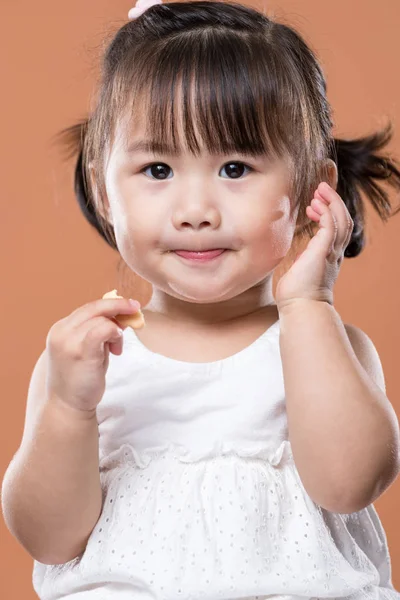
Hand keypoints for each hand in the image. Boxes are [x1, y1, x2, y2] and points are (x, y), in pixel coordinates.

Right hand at [45, 297, 140, 413]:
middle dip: (118, 306)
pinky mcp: (80, 352)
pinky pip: (103, 329)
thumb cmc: (80, 379)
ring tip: (116, 349)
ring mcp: (68, 341)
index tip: (128, 306)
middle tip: (136, 309)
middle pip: (94, 307)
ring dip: (116, 329)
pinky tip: (116, 349)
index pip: (88, 308)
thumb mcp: (87, 349)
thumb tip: (120, 316)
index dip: (110, 305)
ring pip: (101, 319)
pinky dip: (114, 333)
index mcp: (60, 329)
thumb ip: (97, 332)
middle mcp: (61, 331)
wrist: (67, 407)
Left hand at [275, 182, 353, 310]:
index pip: (335, 230)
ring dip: (331, 202)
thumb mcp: (299, 272)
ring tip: (319, 190)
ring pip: (341, 220)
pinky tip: (315, 205)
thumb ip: (302, 262)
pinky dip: (325, 212)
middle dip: (333, 202)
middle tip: (320, 189)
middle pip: (343, 221)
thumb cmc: (295, 295)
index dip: (328, 214)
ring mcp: (331, 252)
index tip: (312, 205)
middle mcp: (334, 254)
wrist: (300, 308)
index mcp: (328, 257)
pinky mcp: (323, 251)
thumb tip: (297, 257)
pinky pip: (331, 226)